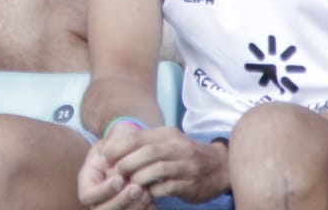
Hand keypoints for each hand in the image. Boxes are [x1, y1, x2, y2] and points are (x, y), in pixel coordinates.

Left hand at [82, 127, 229, 208]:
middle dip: (126, 163)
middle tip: (115, 173)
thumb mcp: (167, 142)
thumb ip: (144, 143)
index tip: (106, 158)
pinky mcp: (191, 184)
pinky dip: (154, 190)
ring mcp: (186, 166)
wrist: (221, 166)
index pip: (138, 137)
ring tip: (128, 184)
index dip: (118, 147)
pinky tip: (147, 192)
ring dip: (138, 177)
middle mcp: (178, 147)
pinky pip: (168, 187)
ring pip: (157, 169)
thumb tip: (113, 147)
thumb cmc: (185, 154)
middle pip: (147, 152)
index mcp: (168, 134)